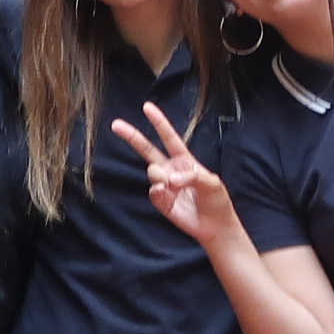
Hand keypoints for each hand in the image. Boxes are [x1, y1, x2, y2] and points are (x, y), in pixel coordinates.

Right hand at [112, 101, 241, 251]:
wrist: (215, 226)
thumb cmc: (217, 200)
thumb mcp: (211, 182)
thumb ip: (191, 176)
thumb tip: (169, 179)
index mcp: (185, 160)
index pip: (169, 137)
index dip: (159, 122)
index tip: (147, 107)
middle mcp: (171, 170)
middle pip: (148, 150)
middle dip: (132, 137)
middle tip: (116, 124)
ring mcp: (165, 186)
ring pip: (152, 172)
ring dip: (161, 176)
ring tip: (173, 185)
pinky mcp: (162, 201)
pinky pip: (154, 192)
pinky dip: (159, 192)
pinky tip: (167, 193)